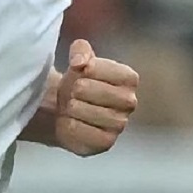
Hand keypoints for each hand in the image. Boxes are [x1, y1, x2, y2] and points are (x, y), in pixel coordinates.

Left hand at [55, 39, 138, 156]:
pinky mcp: (106, 143)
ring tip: (70, 105)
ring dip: (72, 107)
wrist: (62, 109)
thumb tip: (80, 62)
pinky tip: (70, 120)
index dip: (90, 69)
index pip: (111, 70)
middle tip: (73, 90)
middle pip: (99, 91)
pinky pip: (84, 132)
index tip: (79, 69)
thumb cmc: (76, 80)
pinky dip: (70, 125)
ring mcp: (120, 124)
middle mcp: (130, 102)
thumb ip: (80, 49)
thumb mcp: (78, 57)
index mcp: (128, 78)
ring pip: (90, 112)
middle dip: (78, 88)